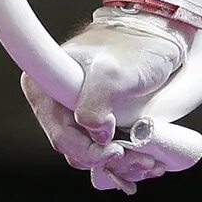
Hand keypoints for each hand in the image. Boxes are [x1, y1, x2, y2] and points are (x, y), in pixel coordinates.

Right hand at [21, 8, 188, 193]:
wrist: (156, 37)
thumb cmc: (133, 47)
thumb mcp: (112, 71)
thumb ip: (95, 100)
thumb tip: (95, 132)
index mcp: (44, 87)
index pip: (61, 136)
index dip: (86, 151)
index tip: (114, 150)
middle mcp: (55, 103)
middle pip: (75, 150)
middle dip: (108, 159)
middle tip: (138, 157)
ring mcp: (75, 114)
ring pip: (92, 155)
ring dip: (120, 164)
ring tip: (147, 160)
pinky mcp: (95, 121)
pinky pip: (103, 151)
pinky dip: (124, 161)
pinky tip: (144, 162)